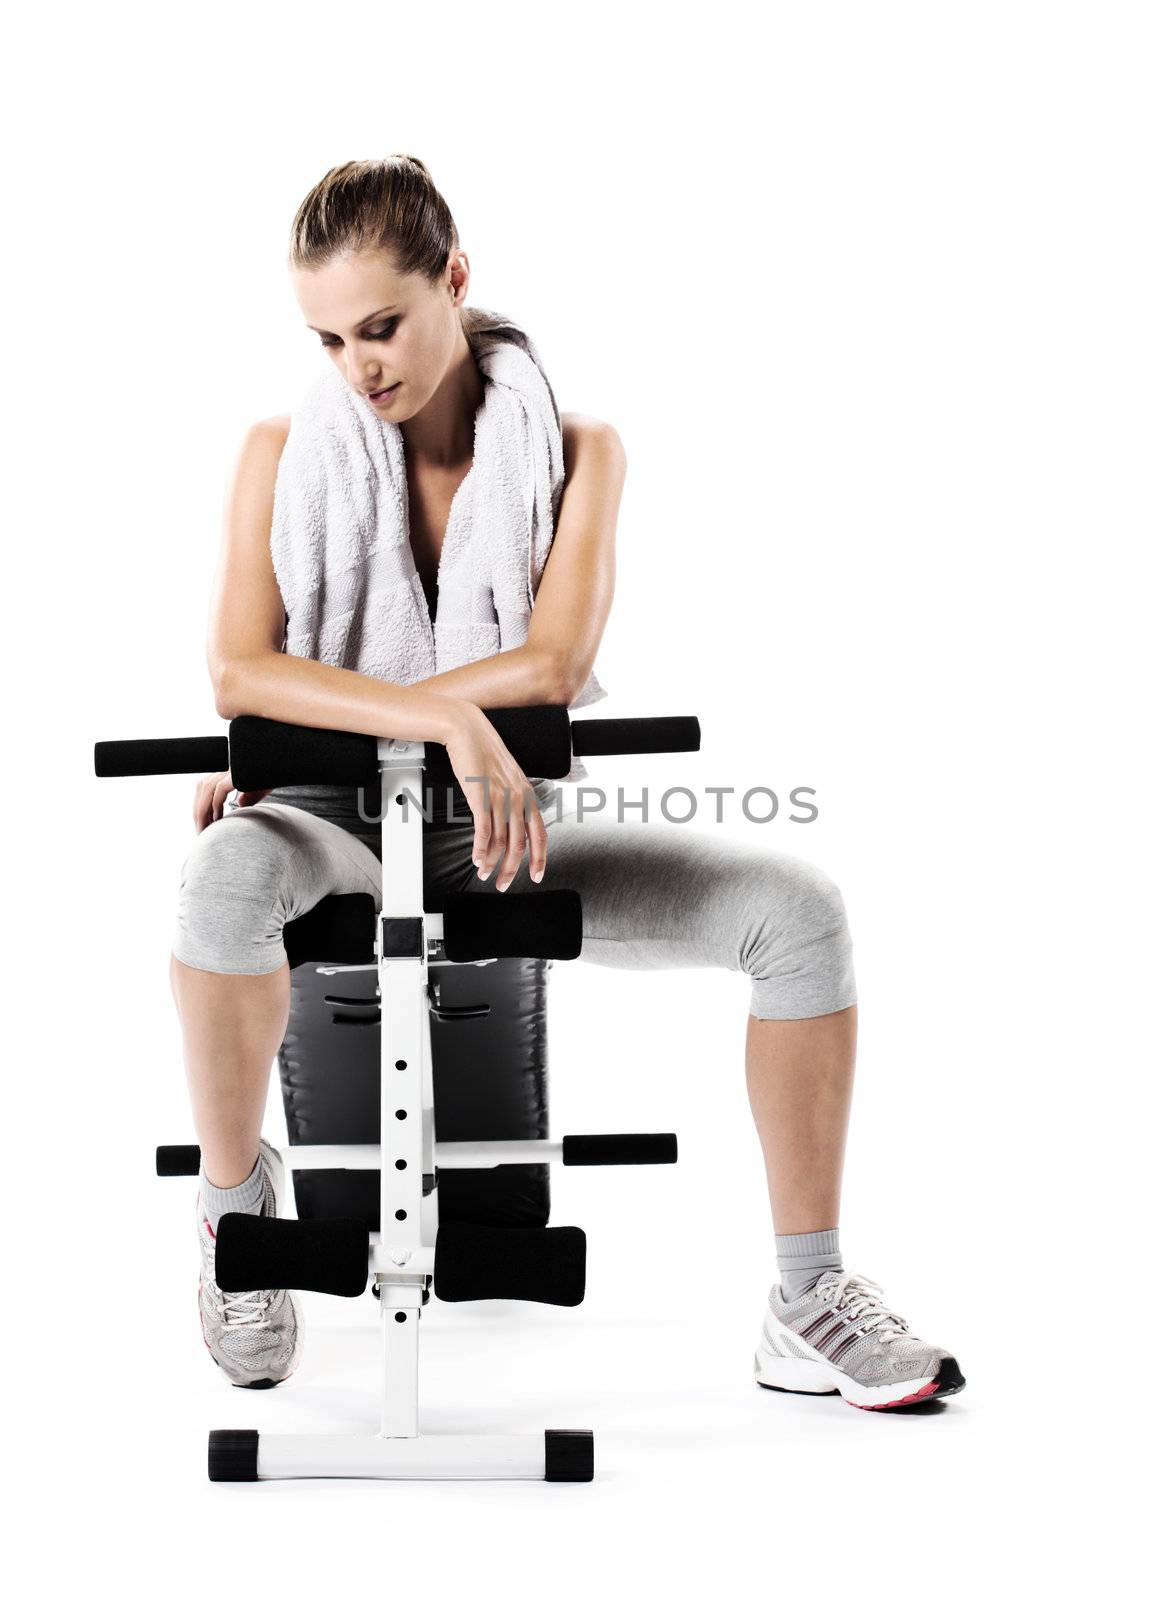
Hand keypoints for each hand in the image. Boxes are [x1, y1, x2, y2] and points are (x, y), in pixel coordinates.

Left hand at [193, 770, 270, 832]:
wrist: (287, 764)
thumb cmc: (277, 774)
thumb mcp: (260, 786)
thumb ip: (249, 794)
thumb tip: (240, 803)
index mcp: (229, 767)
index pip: (206, 784)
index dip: (201, 803)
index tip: (204, 820)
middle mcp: (228, 764)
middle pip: (203, 786)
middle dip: (198, 809)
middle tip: (201, 828)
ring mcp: (232, 767)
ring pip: (207, 789)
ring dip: (203, 811)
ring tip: (206, 827)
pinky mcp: (237, 772)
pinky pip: (219, 790)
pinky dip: (215, 805)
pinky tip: (217, 818)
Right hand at [442, 704, 547, 891]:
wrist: (467, 729)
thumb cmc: (483, 751)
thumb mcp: (505, 776)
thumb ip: (511, 798)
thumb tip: (508, 821)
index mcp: (526, 793)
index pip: (539, 833)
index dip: (540, 858)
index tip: (536, 875)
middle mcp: (516, 796)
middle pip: (520, 843)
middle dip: (513, 868)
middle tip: (504, 884)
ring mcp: (499, 796)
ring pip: (501, 840)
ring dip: (493, 862)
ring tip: (485, 874)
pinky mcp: (480, 795)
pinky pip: (483, 830)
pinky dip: (480, 849)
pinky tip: (477, 860)